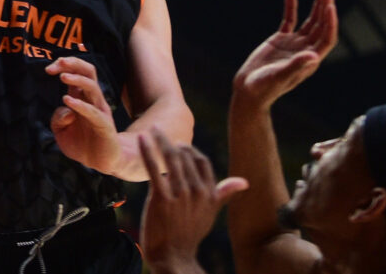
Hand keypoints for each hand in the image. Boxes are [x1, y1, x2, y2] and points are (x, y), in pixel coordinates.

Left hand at [47, 56, 124, 175]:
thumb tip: (65, 109)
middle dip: (74, 63)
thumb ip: (57, 119)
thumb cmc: (81, 143)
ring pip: (93, 87)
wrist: (99, 163)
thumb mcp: (61, 131)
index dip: (63, 66)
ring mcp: (100, 110)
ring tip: (63, 77)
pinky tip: (68, 101)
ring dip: (78, 79)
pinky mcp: (104, 125)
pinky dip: (81, 105)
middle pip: (89, 72)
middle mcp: (92, 100)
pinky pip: (94, 112)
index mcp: (81, 97)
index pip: (76, 72)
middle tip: (59, 63)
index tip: (48, 69)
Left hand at [139, 130, 247, 273]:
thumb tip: (244, 182)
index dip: (189, 149)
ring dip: (160, 140)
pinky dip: (147, 151)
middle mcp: (197, 192)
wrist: (173, 256)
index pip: (201, 161)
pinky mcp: (162, 199)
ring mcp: (180, 195)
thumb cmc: (190, 233)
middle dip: (171, 142)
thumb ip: (223, 194)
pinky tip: (141, 139)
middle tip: (159, 133)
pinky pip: (154, 169)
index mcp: (209, 194)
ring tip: (152, 129)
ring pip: (170, 159)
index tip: (179, 144)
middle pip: (184, 157)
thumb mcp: (210, 213)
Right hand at [231, 0, 336, 111]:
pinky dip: (291, 5)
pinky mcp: (281, 39)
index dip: (330, 22)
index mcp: (311, 59)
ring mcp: (294, 44)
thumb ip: (297, 66)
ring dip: (316, 4)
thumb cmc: (266, 87)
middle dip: (325, 5)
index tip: (330, 5)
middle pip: (321, 25)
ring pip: (310, 20)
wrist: (249, 89)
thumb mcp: (281, 76)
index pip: (326, 37)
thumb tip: (314, 56)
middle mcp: (306, 50)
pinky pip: (289, 19)